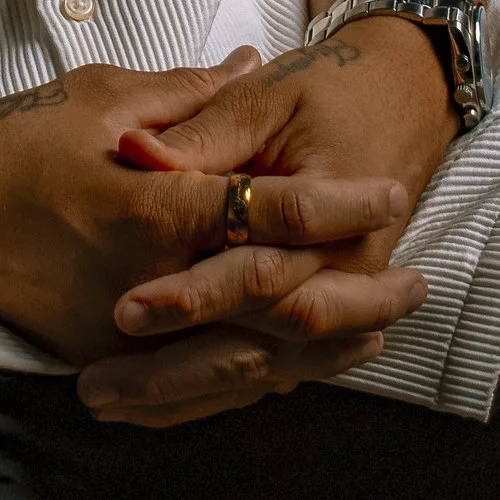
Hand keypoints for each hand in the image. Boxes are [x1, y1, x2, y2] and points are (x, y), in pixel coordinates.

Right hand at [0, 57, 414, 371]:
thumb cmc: (8, 142)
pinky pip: (194, 373)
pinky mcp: (101, 355)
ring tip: (379, 332)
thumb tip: (252, 60)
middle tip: (416, 284)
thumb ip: (188, 93)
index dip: (336, 203)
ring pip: (245, 351)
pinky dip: (254, 368)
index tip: (389, 194)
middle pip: (276, 298)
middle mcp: (146, 279)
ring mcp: (123, 329)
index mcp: (150, 204)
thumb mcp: (99, 95)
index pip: (267, 209)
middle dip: (354, 295)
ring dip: (319, 345)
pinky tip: (296, 362)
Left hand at [78, 22, 456, 425]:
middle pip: (262, 345)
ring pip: (262, 371)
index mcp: (340, 222)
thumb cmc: (330, 91)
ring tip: (101, 402)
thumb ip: (205, 129)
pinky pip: (268, 370)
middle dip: (178, 371)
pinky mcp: (321, 317)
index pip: (259, 273)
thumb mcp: (269, 96)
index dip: (193, 296)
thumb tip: (134, 151)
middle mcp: (348, 275)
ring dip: (184, 395)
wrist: (403, 98)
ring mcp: (338, 302)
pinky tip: (147, 408)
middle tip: (96, 387)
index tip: (124, 310)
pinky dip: (209, 393)